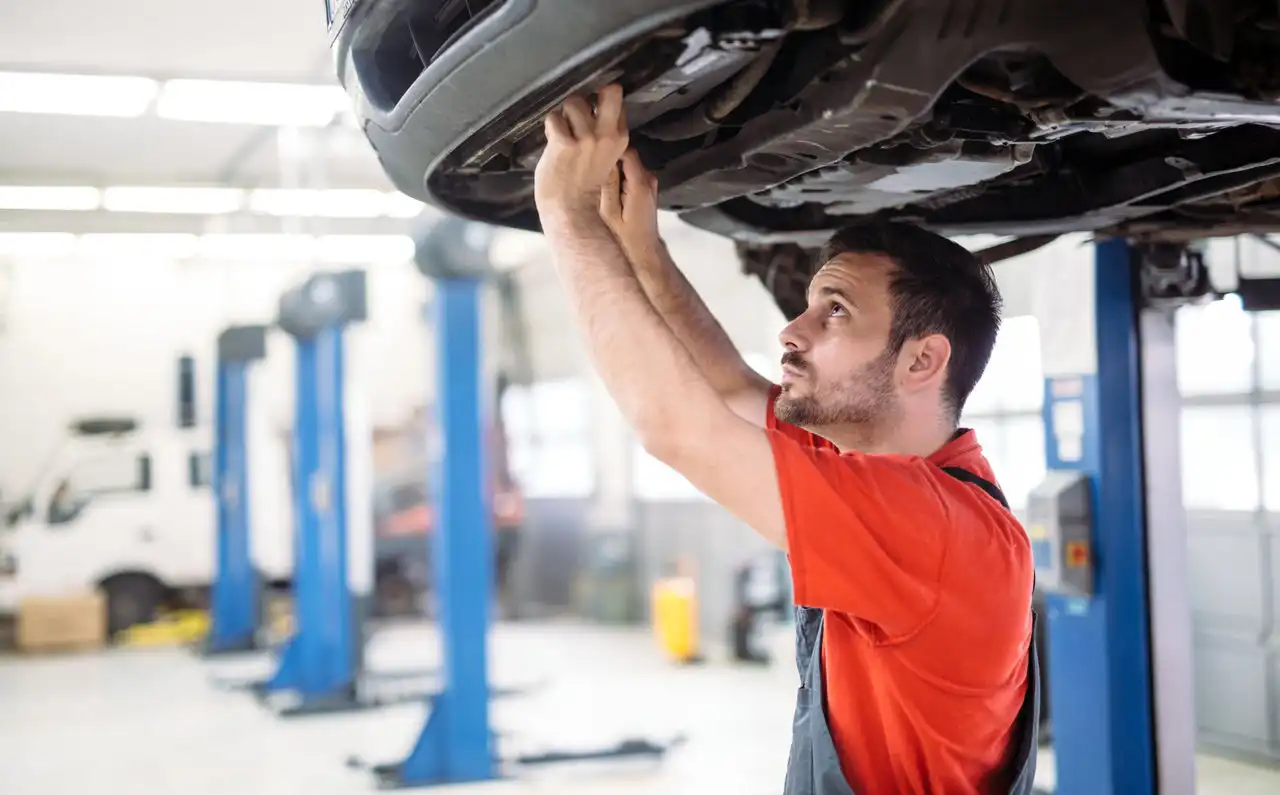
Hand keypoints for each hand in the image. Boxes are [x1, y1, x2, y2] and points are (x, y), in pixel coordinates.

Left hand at [534, 84, 629, 222]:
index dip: (601, 102)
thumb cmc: (583, 187)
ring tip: (563, 135)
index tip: (592, 111)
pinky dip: (551, 128)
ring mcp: (586, 138)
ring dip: (564, 116)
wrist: (570, 210)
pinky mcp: (564, 143)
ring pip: (573, 103)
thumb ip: (604, 134)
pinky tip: (553, 143)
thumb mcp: (606, 157)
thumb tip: (592, 109)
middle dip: (591, 96)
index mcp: (619, 139)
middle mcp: (606, 136)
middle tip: (579, 111)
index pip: (616, 103)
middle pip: (608, 91)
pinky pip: (554, 118)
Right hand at [601, 148, 661, 263]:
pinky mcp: (646, 190)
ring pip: (627, 165)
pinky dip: (619, 179)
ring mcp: (649, 185)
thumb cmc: (625, 238)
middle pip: (626, 155)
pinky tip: (608, 191)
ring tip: (598, 181)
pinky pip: (630, 175)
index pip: (625, 149)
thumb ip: (607, 184)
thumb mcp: (609, 211)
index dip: (608, 147)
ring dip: (613, 170)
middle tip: (592, 168)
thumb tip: (601, 159)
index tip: (593, 151)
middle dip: (609, 159)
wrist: (643, 253)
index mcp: (640, 183)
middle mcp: (648, 180)